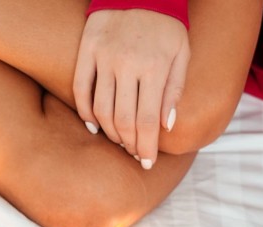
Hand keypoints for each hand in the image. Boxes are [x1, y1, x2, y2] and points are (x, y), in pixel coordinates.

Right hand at [74, 9, 189, 168]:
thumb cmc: (165, 28)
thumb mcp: (182, 54)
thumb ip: (175, 90)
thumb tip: (166, 127)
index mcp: (154, 66)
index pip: (147, 121)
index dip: (146, 146)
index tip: (147, 162)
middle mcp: (127, 63)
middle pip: (123, 121)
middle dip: (129, 144)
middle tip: (135, 153)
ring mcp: (104, 56)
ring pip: (101, 110)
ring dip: (110, 133)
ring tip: (120, 140)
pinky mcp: (87, 50)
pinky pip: (81, 90)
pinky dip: (86, 113)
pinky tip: (96, 127)